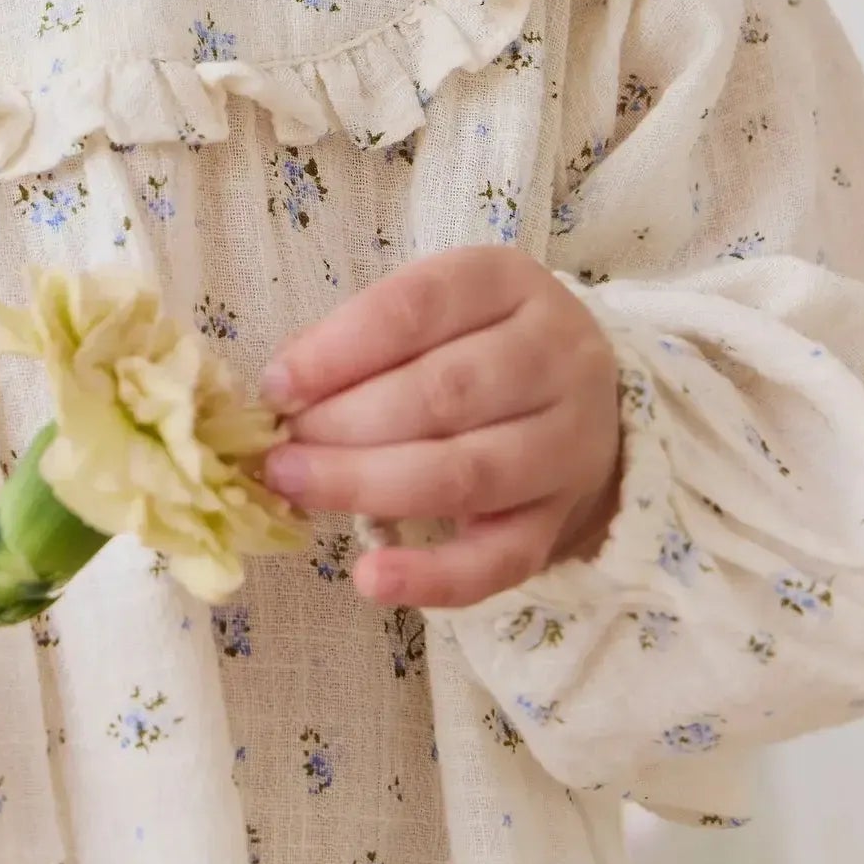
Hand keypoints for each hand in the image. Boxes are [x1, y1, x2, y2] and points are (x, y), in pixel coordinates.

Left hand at [259, 246, 623, 608]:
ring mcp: (566, 443)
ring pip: (466, 473)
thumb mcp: (434, 313)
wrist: (586, 400)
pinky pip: (500, 559)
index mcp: (507, 284)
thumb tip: (284, 386)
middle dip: (345, 423)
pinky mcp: (561, 519)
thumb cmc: (479, 344)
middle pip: (443, 393)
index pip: (418, 307)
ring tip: (298, 487)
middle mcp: (553, 356)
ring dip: (370, 484)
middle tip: (281, 448)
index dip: (339, 349)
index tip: (277, 387)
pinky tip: (371, 580)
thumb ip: (361, 338)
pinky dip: (433, 577)